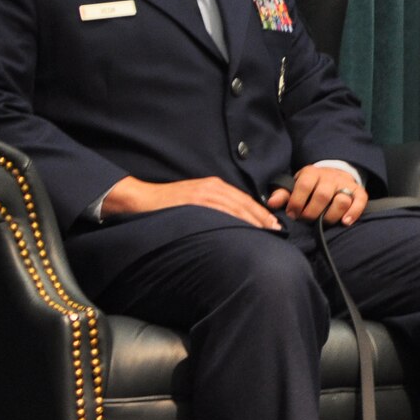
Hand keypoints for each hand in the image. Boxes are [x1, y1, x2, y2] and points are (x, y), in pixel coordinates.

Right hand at [101, 175, 280, 229]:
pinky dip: (234, 220)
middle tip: (276, 231)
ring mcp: (204, 194)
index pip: (244, 200)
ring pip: (235, 208)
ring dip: (253, 221)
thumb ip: (216, 205)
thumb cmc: (170, 203)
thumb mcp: (197, 198)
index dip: (261, 213)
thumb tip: (235, 221)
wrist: (142, 199)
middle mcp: (213, 187)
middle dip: (262, 218)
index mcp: (215, 185)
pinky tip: (244, 230)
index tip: (274, 225)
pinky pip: (219, 212)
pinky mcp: (194, 202)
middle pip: (244, 203)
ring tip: (266, 233)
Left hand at [266, 164, 367, 225]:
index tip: (292, 214)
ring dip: (331, 216)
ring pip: (342, 200)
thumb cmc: (310, 185)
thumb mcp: (294, 185)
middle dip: (312, 213)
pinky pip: (360, 201)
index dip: (297, 202)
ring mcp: (345, 183)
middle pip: (323, 195)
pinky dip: (353, 213)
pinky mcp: (359, 191)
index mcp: (311, 173)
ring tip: (323, 224)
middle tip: (307, 220)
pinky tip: (345, 222)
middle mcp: (330, 177)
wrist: (333, 174)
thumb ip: (283, 194)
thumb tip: (271, 203)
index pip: (304, 186)